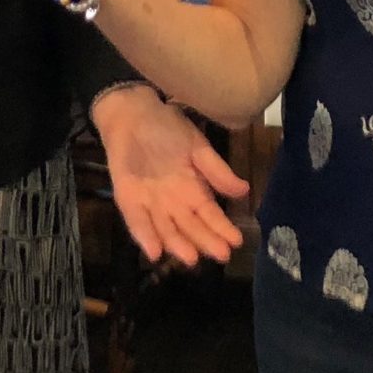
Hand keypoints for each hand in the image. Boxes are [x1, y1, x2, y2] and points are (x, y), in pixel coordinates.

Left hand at [92, 86, 250, 265]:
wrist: (132, 115)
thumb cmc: (167, 129)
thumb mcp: (197, 147)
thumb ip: (217, 171)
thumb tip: (244, 191)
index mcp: (193, 190)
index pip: (210, 214)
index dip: (222, 228)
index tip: (236, 241)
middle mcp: (173, 203)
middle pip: (190, 226)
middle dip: (205, 241)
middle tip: (220, 256)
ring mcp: (149, 204)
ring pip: (165, 229)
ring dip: (178, 244)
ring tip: (191, 258)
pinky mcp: (128, 200)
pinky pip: (136, 221)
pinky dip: (144, 236)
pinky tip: (154, 252)